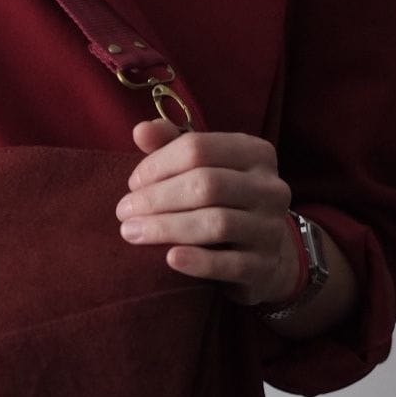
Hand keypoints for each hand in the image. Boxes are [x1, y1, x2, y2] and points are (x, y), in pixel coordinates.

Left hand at [116, 119, 298, 308]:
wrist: (264, 251)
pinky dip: (198, 261)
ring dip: (166, 227)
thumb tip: (140, 131)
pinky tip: (169, 258)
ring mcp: (271, 228)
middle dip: (156, 198)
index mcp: (255, 152)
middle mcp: (270, 187)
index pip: (198, 148)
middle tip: (123, 211)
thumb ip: (170, 144)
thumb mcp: (201, 165)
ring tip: (132, 232)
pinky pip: (230, 264)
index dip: (158, 165)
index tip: (132, 184)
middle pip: (206, 185)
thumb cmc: (223, 198)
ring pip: (216, 223)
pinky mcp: (266, 265)